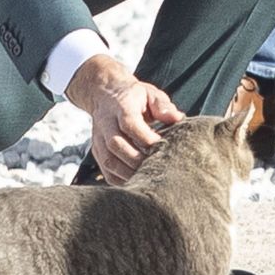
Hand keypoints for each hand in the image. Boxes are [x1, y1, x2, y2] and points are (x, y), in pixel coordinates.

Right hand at [65, 55, 182, 184]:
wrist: (106, 93)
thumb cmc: (134, 96)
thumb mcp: (150, 93)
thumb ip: (163, 106)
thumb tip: (177, 118)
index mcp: (121, 106)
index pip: (129, 124)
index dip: (145, 138)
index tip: (163, 147)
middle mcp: (105, 122)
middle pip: (116, 144)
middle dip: (137, 160)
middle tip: (157, 167)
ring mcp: (98, 138)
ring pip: (108, 160)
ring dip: (128, 173)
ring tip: (148, 177)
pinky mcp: (96, 150)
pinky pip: (105, 170)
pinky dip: (120, 180)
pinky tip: (136, 181)